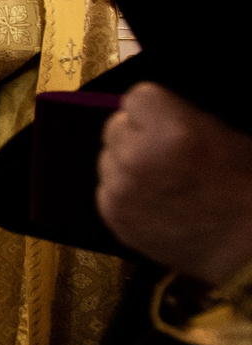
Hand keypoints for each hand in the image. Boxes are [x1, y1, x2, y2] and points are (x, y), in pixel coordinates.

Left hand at [98, 83, 251, 283]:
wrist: (245, 247)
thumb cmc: (245, 189)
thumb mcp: (225, 134)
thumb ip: (182, 115)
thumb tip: (149, 104)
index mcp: (172, 131)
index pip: (136, 97)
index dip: (153, 109)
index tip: (166, 120)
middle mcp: (138, 158)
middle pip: (115, 126)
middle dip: (137, 135)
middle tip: (167, 153)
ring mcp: (121, 189)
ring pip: (107, 157)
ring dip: (127, 163)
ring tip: (164, 180)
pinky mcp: (112, 215)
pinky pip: (106, 188)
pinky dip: (124, 192)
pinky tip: (155, 201)